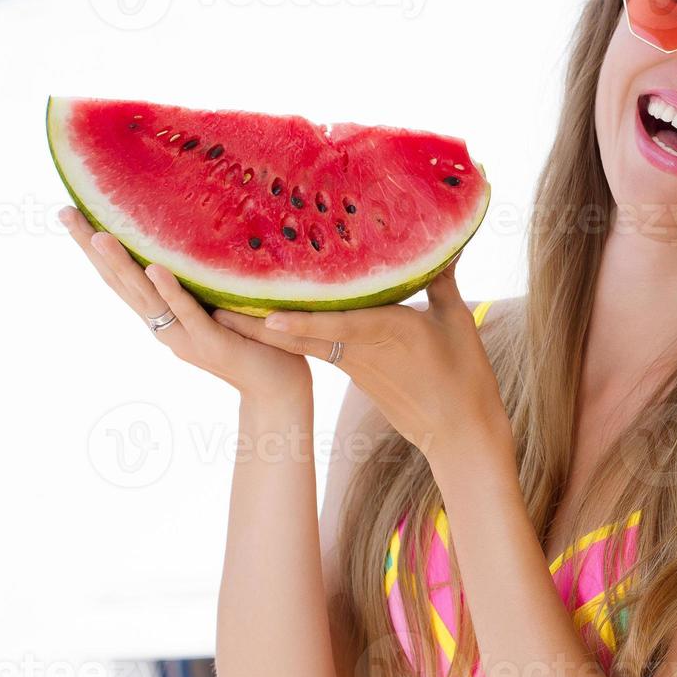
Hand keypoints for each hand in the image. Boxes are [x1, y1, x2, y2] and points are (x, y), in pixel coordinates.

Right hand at [59, 206, 311, 399]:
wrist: (278, 389)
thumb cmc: (256, 342)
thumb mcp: (222, 305)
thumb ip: (203, 283)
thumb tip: (195, 240)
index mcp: (165, 316)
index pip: (123, 277)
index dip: (96, 248)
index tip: (73, 212)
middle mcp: (165, 327)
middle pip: (120, 283)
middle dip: (92, 248)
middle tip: (65, 213)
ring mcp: (184, 336)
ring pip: (146, 297)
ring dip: (121, 265)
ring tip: (97, 235)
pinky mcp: (210, 342)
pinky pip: (187, 312)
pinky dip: (170, 290)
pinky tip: (154, 268)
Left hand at [211, 253, 505, 457]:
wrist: (457, 430)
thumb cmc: (463, 375)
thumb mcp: (457, 321)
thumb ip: (441, 280)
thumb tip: (441, 245)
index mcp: (389, 334)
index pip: (340, 325)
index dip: (303, 322)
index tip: (268, 317)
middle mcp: (361, 350)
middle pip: (301, 336)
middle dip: (256, 323)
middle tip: (213, 307)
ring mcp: (352, 364)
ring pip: (301, 344)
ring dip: (262, 329)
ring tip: (223, 311)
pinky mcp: (352, 373)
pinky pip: (316, 349)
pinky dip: (292, 335)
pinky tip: (271, 321)